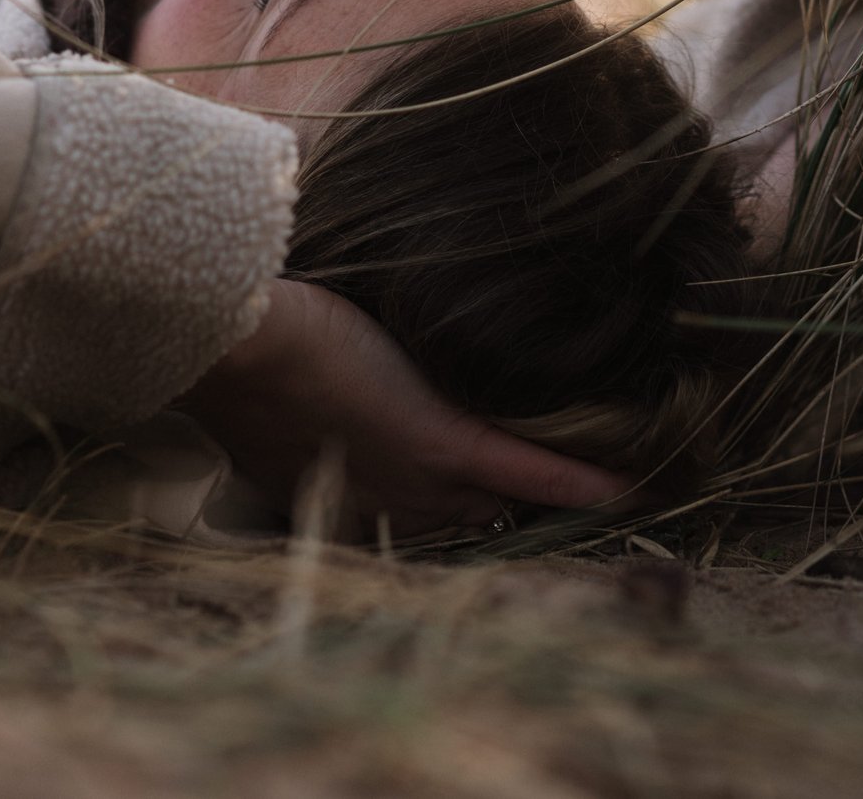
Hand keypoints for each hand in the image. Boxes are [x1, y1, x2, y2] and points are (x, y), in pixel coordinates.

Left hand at [174, 278, 631, 539]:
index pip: (415, 522)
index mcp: (342, 501)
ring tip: (627, 482)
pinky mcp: (439, 441)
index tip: (485, 501)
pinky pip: (524, 469)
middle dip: (508, 515)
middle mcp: (385, 507)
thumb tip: (328, 367)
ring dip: (557, 499)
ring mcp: (416, 478)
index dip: (454, 510)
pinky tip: (628, 482)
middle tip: (578, 495)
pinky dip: (577, 479)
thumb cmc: (246, 351)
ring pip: (501, 500)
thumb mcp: (275, 396)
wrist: (234, 338)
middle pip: (466, 523)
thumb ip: (312, 403)